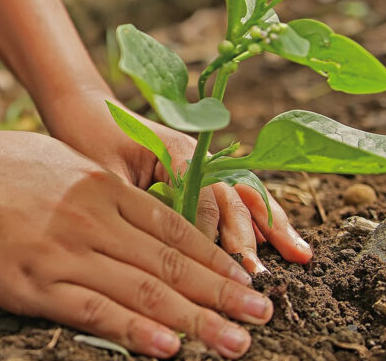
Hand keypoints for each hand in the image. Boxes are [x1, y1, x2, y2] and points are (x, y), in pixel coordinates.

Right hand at [0, 125, 272, 358]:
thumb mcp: (55, 161)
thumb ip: (95, 189)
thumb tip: (129, 209)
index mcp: (100, 186)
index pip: (173, 229)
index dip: (216, 259)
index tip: (247, 280)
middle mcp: (92, 217)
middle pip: (171, 263)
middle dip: (222, 293)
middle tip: (263, 316)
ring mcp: (63, 251)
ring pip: (143, 290)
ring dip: (197, 320)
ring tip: (236, 342)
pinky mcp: (31, 282)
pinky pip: (93, 310)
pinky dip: (135, 331)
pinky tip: (168, 346)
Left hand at [39, 87, 312, 273]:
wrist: (85, 109)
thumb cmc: (88, 138)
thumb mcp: (103, 172)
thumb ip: (131, 203)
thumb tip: (150, 248)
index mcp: (177, 151)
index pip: (205, 197)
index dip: (213, 234)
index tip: (219, 268)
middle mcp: (198, 156)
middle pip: (233, 197)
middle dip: (251, 237)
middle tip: (259, 275)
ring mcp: (203, 163)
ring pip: (245, 196)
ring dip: (271, 226)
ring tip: (300, 256)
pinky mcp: (200, 173)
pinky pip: (235, 196)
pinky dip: (260, 219)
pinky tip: (280, 242)